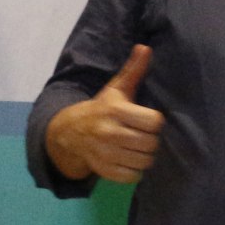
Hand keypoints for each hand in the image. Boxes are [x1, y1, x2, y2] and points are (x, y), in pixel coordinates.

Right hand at [46, 44, 164, 184]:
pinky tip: (128, 159)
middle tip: (142, 135)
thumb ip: (133, 70)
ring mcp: (105, 154)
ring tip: (137, 147)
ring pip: (144, 162)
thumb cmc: (102, 108)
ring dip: (144, 156)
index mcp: (116, 111)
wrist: (70, 132)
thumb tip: (145, 47)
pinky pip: (132, 176)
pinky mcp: (103, 170)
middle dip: (151, 140)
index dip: (154, 121)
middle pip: (151, 144)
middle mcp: (110, 133)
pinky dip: (134, 170)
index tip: (147, 119)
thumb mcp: (116, 88)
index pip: (154, 122)